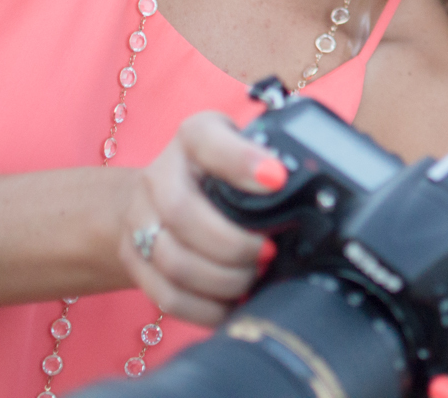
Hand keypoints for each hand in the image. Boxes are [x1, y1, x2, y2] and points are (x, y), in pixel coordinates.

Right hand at [119, 111, 285, 325]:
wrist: (155, 197)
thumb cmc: (217, 173)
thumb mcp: (243, 150)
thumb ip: (271, 160)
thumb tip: (314, 191)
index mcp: (193, 138)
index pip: (209, 141)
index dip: (241, 161)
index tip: (277, 179)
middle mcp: (158, 176)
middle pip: (183, 214)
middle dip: (233, 243)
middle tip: (269, 253)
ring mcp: (139, 221)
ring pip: (174, 262)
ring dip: (222, 279)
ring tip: (253, 279)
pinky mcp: (134, 262)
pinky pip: (166, 295)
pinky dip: (205, 308)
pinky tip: (233, 304)